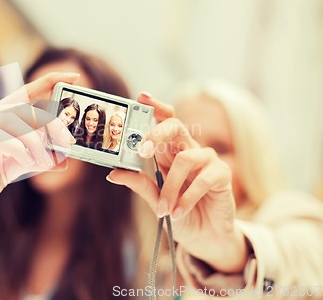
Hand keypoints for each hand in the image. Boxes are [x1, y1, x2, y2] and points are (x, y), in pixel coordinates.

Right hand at [0, 72, 79, 221]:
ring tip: (44, 160)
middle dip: (51, 123)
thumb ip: (31, 157)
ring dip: (35, 141)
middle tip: (68, 140)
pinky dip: (17, 148)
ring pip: (14, 120)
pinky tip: (25, 160)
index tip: (73, 74)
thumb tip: (61, 157)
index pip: (24, 94)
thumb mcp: (10, 168)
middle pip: (25, 107)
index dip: (48, 81)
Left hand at [106, 92, 247, 272]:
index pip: (163, 121)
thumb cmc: (178, 213)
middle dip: (157, 132)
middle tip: (142, 150)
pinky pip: (203, 178)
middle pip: (175, 125)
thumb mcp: (154, 199)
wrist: (204, 238)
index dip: (155, 107)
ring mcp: (207, 160)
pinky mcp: (222, 174)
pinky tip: (179, 211)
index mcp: (169, 151)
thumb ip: (138, 184)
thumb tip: (113, 172)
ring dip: (171, 187)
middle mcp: (188, 150)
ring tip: (163, 209)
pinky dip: (187, 198)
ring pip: (185, 158)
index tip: (141, 98)